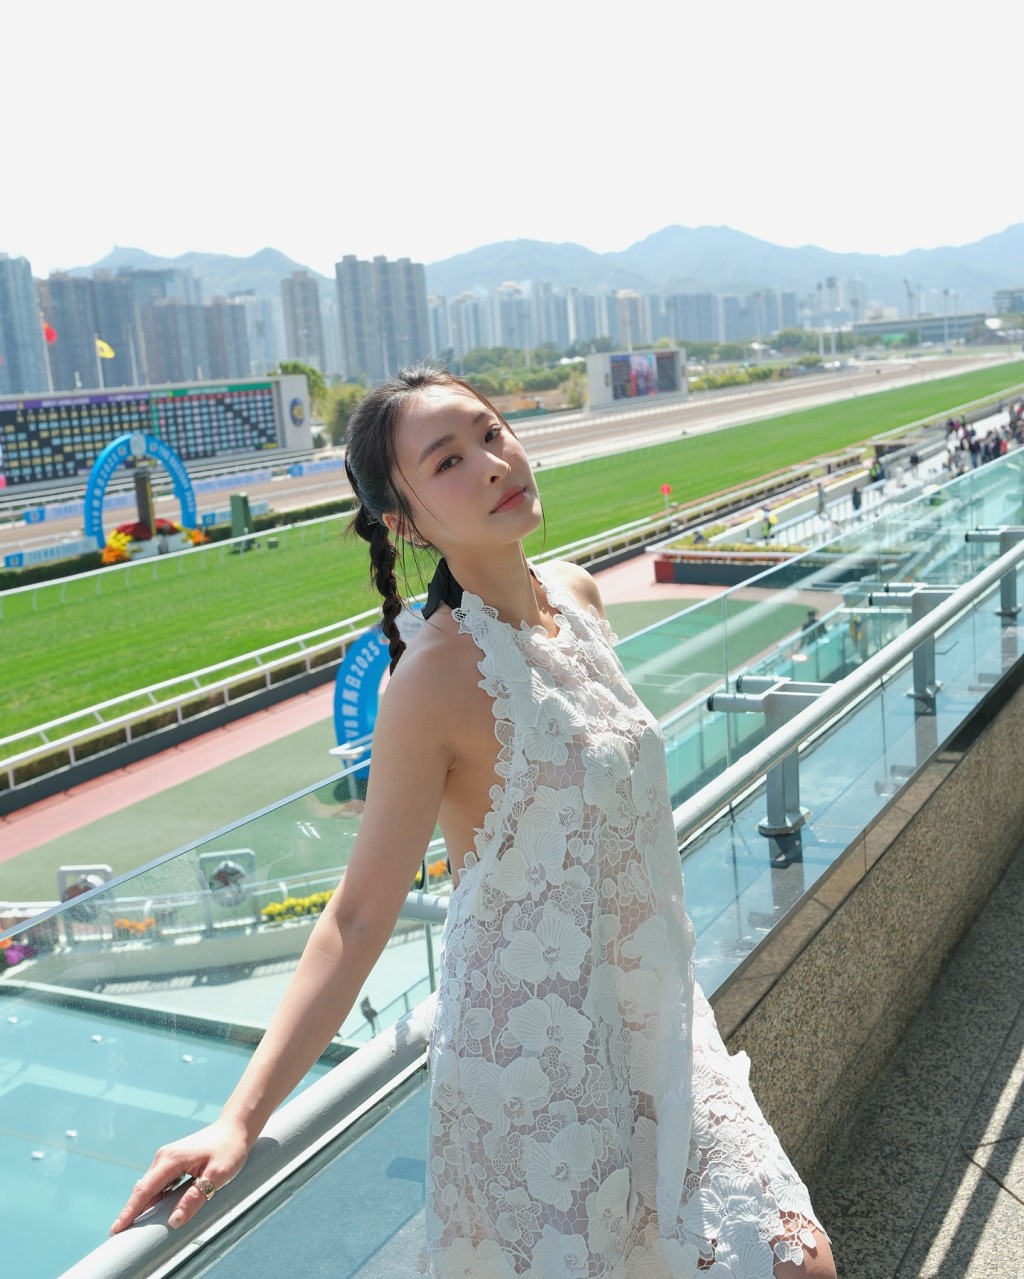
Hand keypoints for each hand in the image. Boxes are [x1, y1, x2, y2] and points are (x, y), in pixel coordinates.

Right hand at [108, 1117, 250, 1234]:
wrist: (236, 1128)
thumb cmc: (229, 1149)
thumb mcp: (217, 1175)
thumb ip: (195, 1197)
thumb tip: (174, 1221)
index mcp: (171, 1159)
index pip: (145, 1190)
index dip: (130, 1211)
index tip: (116, 1230)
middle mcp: (164, 1157)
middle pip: (143, 1189)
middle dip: (132, 1212)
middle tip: (120, 1235)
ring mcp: (168, 1158)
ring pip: (150, 1187)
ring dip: (142, 1206)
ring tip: (133, 1228)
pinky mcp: (174, 1162)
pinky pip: (159, 1184)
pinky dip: (153, 1198)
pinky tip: (153, 1212)